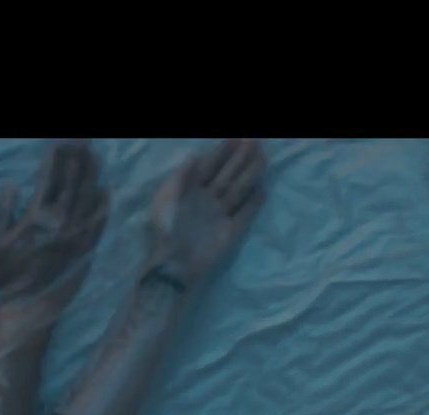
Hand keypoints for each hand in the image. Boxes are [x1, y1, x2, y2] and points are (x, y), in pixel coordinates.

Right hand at [0, 141, 107, 309]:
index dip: (54, 158)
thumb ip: (2, 212)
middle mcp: (60, 221)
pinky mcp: (87, 249)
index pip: (48, 179)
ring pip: (88, 196)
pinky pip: (99, 222)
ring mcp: (77, 235)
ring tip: (94, 156)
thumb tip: (10, 186)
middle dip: (76, 158)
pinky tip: (106, 190)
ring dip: (91, 173)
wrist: (31, 306)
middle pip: (72, 182)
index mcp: (36, 217)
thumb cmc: (8, 276)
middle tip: (82, 140)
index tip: (57, 143)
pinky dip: (103, 205)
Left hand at [145, 138, 265, 288]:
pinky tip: (262, 191)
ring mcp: (219, 216)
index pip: (210, 167)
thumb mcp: (166, 198)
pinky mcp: (229, 233)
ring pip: (238, 190)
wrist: (172, 264)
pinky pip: (244, 215)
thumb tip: (195, 155)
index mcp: (190, 191)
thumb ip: (182, 176)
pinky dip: (253, 204)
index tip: (236, 137)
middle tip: (255, 141)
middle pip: (228, 175)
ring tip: (263, 158)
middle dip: (240, 158)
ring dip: (250, 174)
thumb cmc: (165, 229)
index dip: (222, 152)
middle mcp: (207, 201)